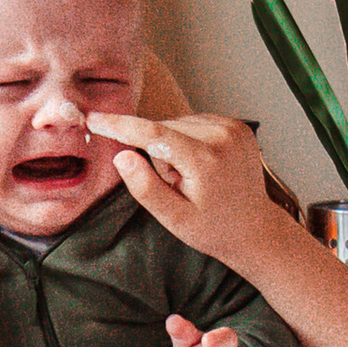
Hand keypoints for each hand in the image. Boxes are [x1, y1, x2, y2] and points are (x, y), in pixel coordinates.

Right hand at [87, 111, 279, 272]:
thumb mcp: (174, 219)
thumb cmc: (212, 228)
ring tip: (192, 176)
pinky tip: (201, 164)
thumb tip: (121, 156)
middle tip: (177, 184)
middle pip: (164, 129)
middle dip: (158, 152)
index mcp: (205, 161)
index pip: (152, 134)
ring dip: (173, 146)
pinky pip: (194, 123)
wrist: (254, 227)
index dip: (119, 125)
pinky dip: (188, 140)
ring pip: (178, 124)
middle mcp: (222, 136)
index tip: (94, 118)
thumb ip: (145, 188)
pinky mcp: (238, 124)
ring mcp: (233, 127)